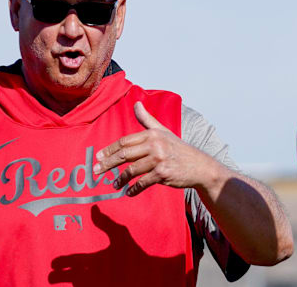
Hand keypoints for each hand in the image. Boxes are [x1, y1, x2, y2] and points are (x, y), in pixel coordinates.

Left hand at [93, 101, 223, 196]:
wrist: (200, 167)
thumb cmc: (179, 149)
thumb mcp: (163, 131)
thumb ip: (147, 119)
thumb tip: (136, 103)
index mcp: (153, 134)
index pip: (125, 141)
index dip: (110, 149)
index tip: (99, 156)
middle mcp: (155, 145)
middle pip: (124, 154)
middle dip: (108, 163)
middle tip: (96, 171)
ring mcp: (159, 160)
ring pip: (131, 170)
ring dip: (120, 179)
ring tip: (114, 184)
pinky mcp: (163, 174)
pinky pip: (142, 183)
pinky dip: (134, 189)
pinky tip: (128, 192)